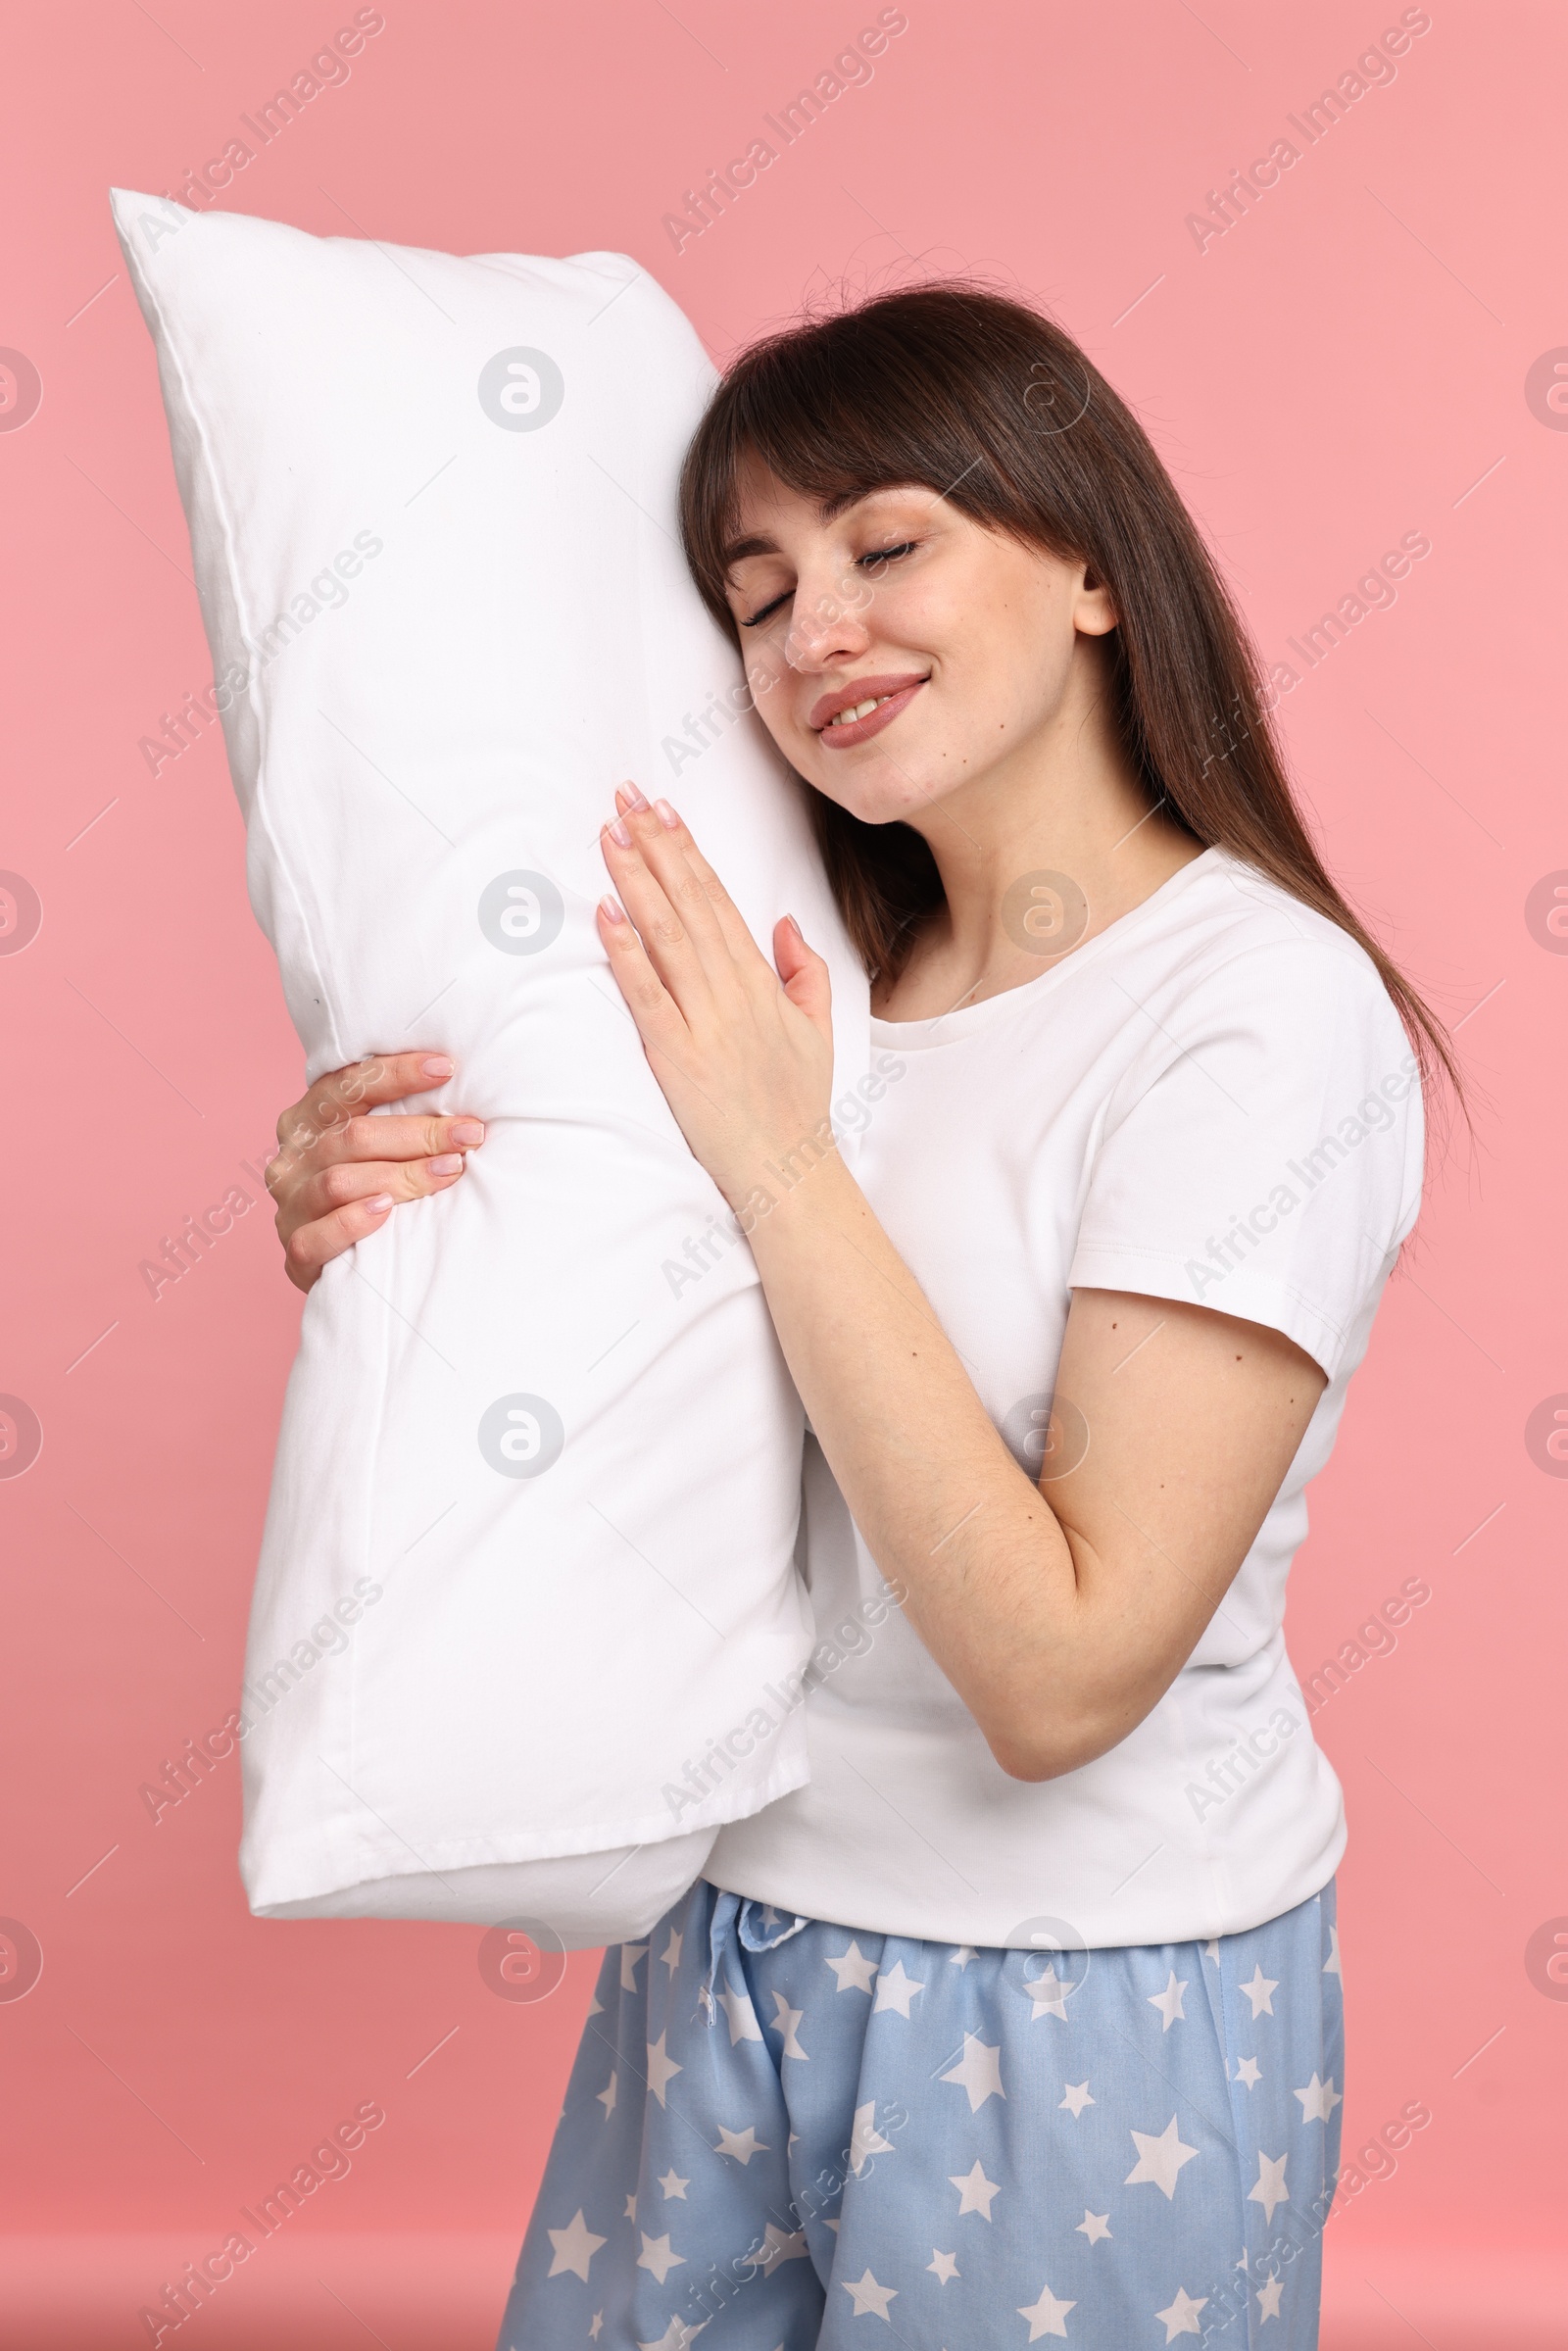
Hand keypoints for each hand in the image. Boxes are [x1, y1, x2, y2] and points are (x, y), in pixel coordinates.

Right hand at [266, 1052, 483, 1292]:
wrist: (341, 1265)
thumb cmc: (368, 1190)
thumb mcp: (372, 1149)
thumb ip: (393, 1122)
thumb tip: (459, 1104)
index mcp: (305, 1122)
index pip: (346, 1087)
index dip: (395, 1075)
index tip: (445, 1068)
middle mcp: (292, 1160)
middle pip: (354, 1136)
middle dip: (419, 1133)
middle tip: (469, 1134)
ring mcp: (290, 1207)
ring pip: (340, 1182)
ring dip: (402, 1176)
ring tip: (449, 1171)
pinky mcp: (296, 1251)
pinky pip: (316, 1237)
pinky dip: (352, 1222)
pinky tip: (385, 1212)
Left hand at [596, 787, 834, 1215]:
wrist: (788, 1171)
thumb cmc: (797, 1104)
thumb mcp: (817, 1029)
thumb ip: (805, 971)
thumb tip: (785, 923)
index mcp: (761, 981)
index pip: (718, 900)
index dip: (687, 851)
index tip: (662, 810)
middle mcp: (733, 992)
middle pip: (689, 904)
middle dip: (655, 846)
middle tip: (625, 798)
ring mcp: (705, 1022)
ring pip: (666, 937)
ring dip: (636, 881)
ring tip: (610, 834)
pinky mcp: (678, 1057)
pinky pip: (648, 995)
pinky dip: (626, 953)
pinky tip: (606, 913)